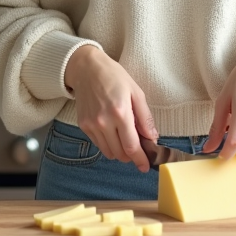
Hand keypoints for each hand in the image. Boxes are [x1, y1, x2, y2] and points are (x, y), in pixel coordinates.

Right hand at [64, 45, 157, 171]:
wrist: (87, 69)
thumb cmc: (114, 77)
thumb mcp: (136, 92)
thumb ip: (145, 118)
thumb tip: (153, 138)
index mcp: (120, 112)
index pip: (131, 146)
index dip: (140, 159)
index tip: (145, 166)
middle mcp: (104, 122)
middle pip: (120, 153)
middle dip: (131, 156)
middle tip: (138, 149)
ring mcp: (91, 125)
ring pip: (108, 152)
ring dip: (119, 152)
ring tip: (125, 139)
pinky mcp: (83, 126)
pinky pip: (98, 145)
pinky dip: (108, 144)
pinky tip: (113, 132)